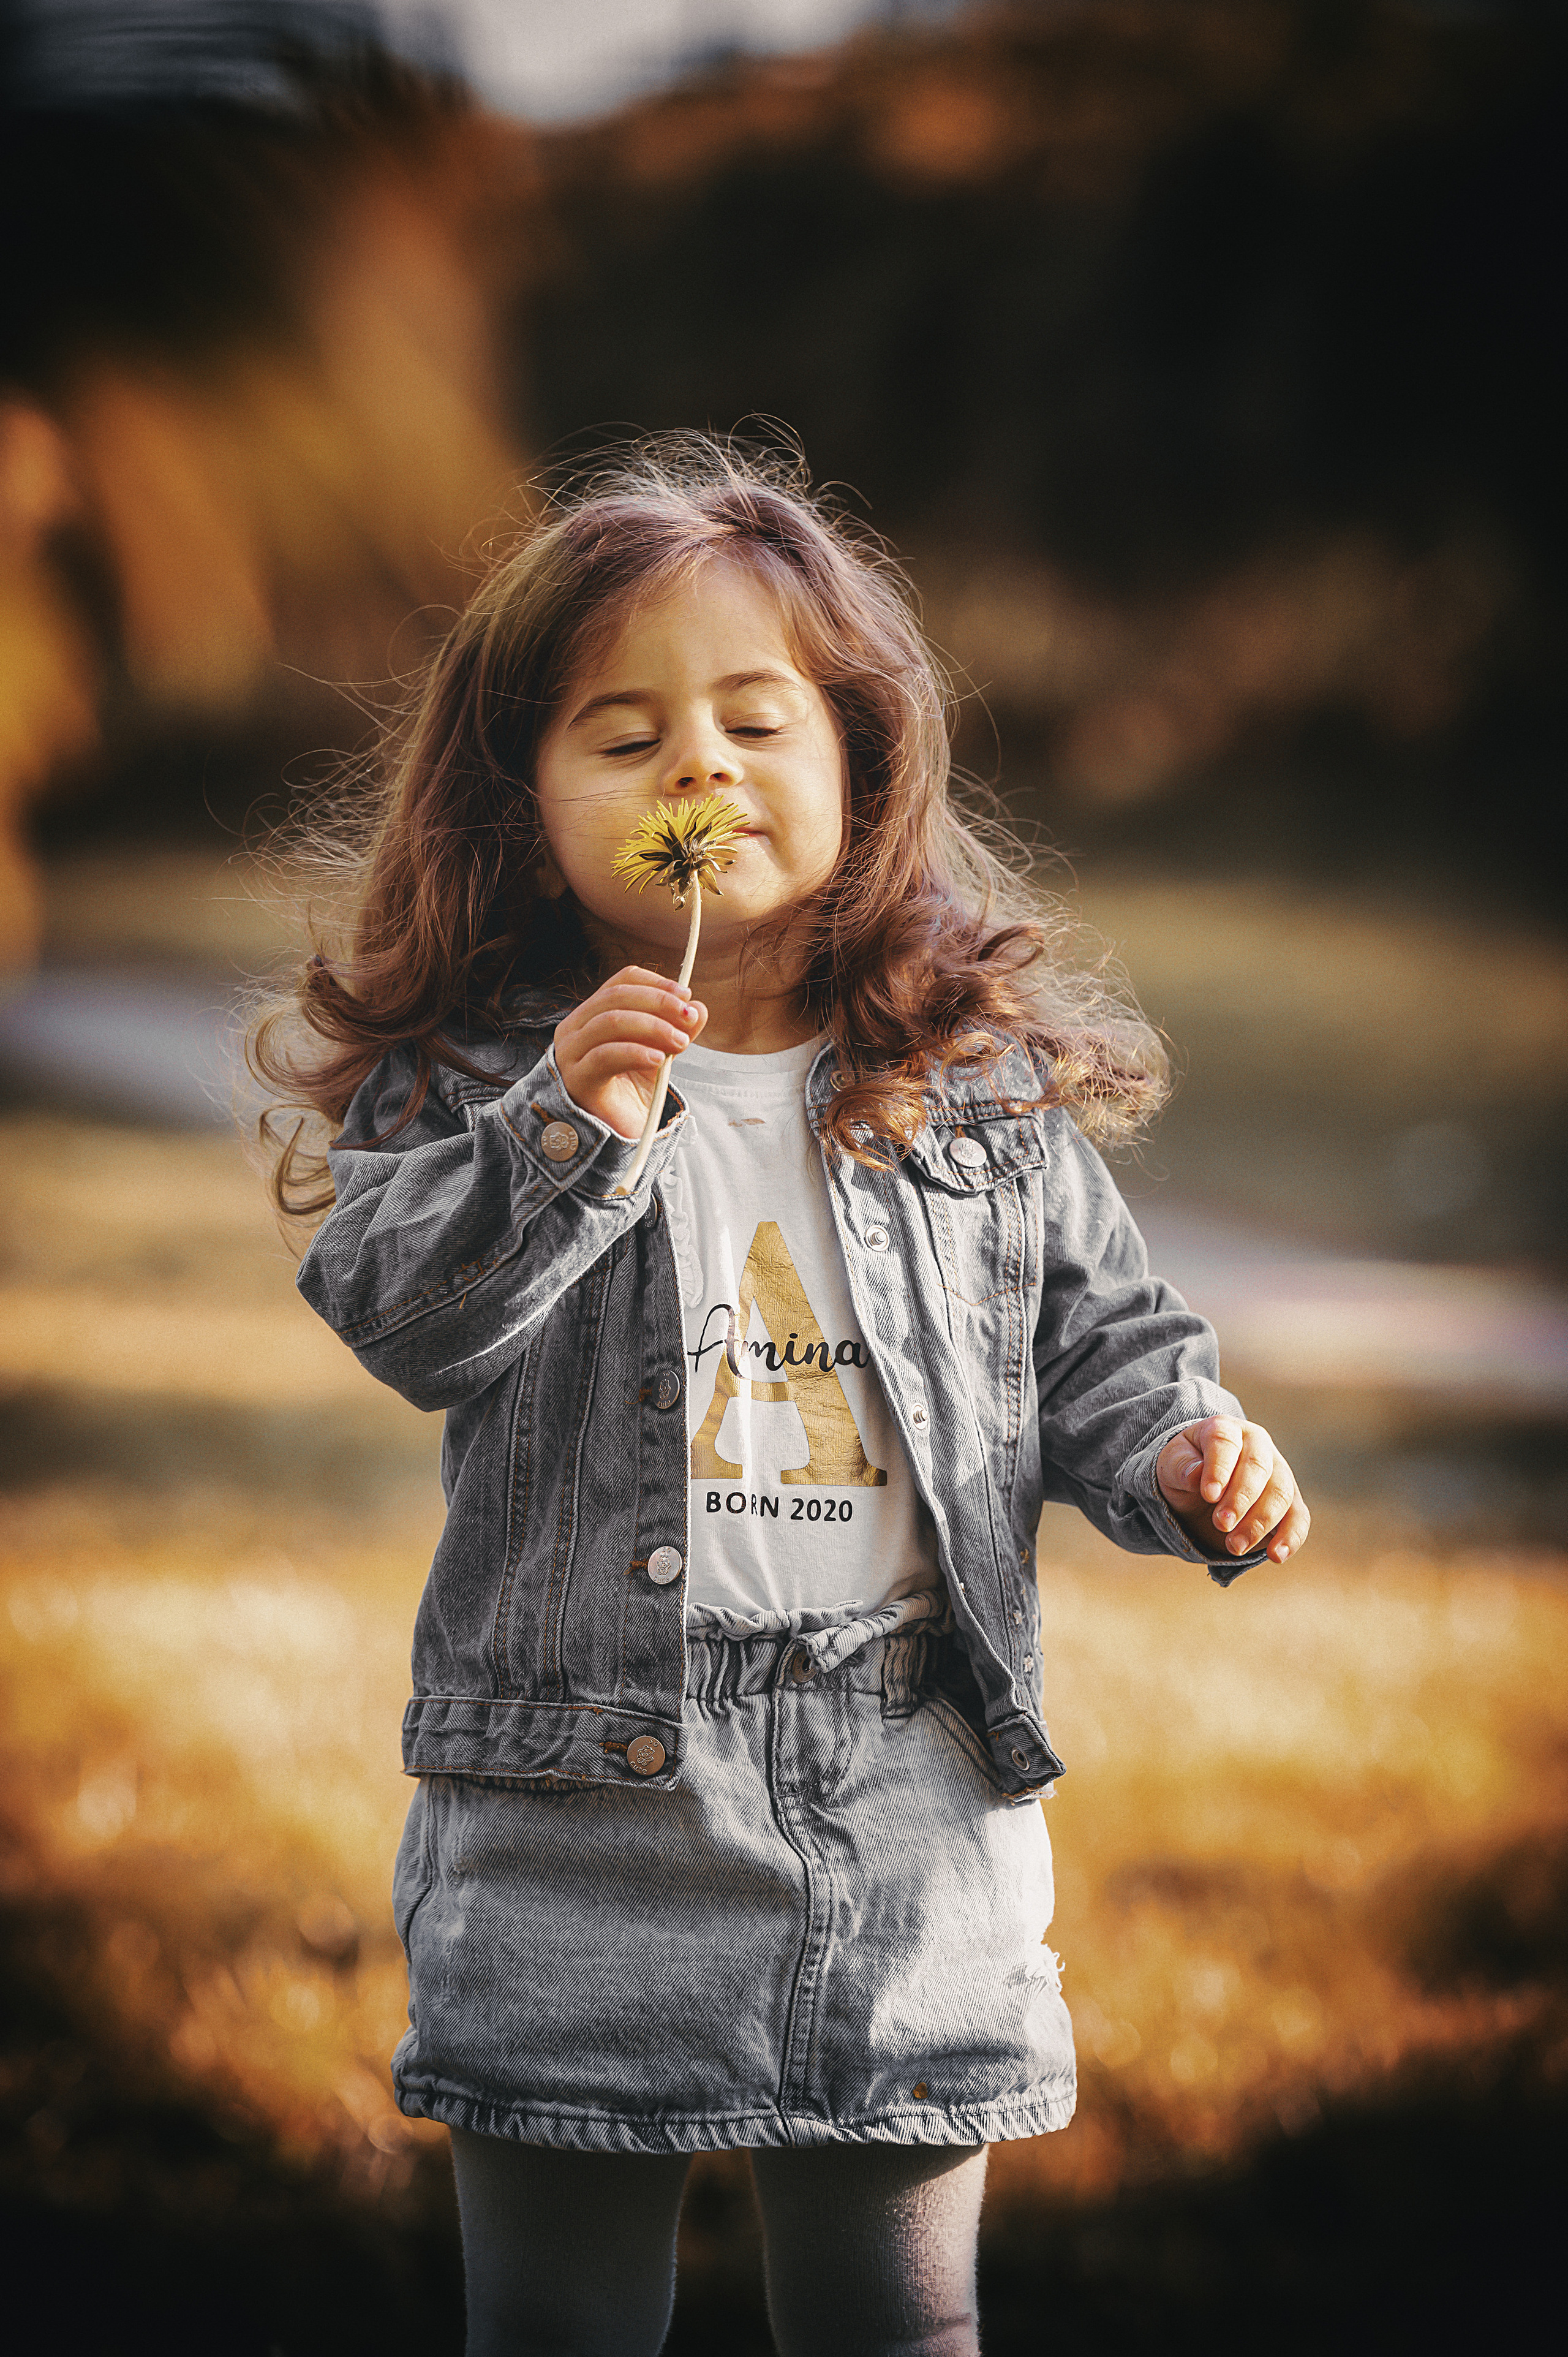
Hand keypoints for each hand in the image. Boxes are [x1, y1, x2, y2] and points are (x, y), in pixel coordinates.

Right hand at [553, 967, 705, 1141]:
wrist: (616, 1135)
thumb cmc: (632, 1090)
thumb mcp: (660, 1053)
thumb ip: (677, 1030)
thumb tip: (698, 1008)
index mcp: (594, 1014)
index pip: (622, 981)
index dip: (656, 983)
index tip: (686, 995)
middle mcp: (576, 1027)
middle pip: (617, 997)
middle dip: (659, 1003)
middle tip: (688, 1017)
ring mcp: (571, 1053)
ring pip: (611, 1021)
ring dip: (652, 1027)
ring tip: (680, 1042)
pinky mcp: (576, 1079)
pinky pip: (605, 1056)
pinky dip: (636, 1052)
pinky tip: (659, 1060)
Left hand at [1156, 1416, 1309, 1564]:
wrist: (1202, 1486)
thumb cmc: (1186, 1469)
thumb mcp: (1172, 1464)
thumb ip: (1181, 1466)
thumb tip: (1196, 1475)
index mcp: (1226, 1429)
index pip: (1225, 1442)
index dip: (1219, 1469)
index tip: (1208, 1495)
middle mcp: (1258, 1446)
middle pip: (1258, 1469)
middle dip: (1240, 1500)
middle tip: (1221, 1525)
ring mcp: (1278, 1472)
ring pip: (1280, 1494)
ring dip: (1259, 1523)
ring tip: (1234, 1547)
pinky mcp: (1290, 1501)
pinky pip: (1298, 1517)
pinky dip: (1291, 1537)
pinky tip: (1276, 1555)